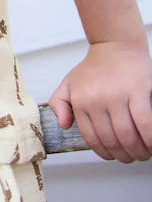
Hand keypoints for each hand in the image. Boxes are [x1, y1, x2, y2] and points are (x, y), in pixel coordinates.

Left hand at [49, 41, 151, 162]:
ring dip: (138, 151)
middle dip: (124, 155)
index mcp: (80, 101)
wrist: (115, 44)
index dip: (105, 153)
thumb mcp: (69, 83)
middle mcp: (96, 100)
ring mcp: (116, 96)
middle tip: (132, 157)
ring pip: (127, 136)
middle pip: (111, 141)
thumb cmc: (94, 67)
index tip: (115, 156)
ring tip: (144, 152)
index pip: (92, 138)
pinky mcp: (137, 91)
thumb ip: (60, 103)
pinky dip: (150, 138)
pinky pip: (145, 123)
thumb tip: (64, 125)